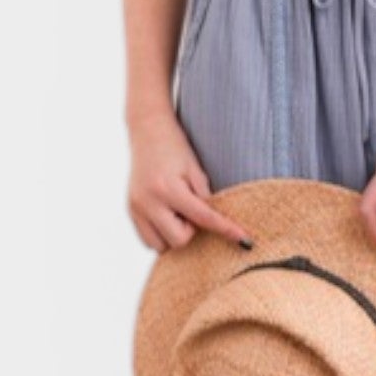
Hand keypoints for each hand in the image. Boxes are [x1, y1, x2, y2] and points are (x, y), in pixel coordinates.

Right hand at [128, 108, 254, 253]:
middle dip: (190, 230)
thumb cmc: (176, 147)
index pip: (203, 218)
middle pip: (179, 240)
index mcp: (167, 189)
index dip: (226, 230)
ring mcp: (136, 208)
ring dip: (175, 234)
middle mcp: (148, 202)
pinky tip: (168, 216)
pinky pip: (148, 240)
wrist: (147, 129)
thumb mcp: (196, 169)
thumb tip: (215, 225)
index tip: (245, 241)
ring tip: (178, 212)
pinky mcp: (130, 210)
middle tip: (192, 209)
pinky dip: (162, 234)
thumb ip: (205, 198)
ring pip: (161, 246)